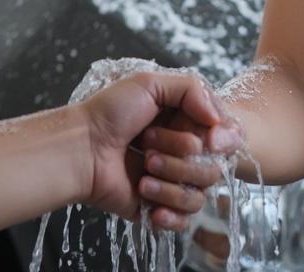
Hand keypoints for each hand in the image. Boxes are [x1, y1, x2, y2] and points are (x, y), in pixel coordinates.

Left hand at [78, 71, 237, 229]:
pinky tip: (147, 195)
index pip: (222, 136)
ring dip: (171, 178)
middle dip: (180, 152)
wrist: (81, 148)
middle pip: (213, 165)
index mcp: (183, 121)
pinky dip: (169, 210)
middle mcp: (181, 152)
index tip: (209, 136)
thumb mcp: (150, 83)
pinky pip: (184, 220)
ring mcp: (171, 181)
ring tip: (143, 169)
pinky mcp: (158, 207)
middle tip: (146, 141)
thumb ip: (193, 90)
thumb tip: (218, 120)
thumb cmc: (110, 112)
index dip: (220, 138)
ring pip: (199, 193)